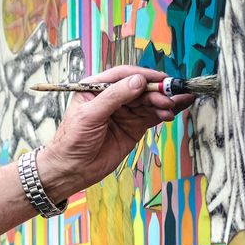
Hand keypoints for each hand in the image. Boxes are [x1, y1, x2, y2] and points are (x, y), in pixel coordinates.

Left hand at [39, 65, 194, 199]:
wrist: (72, 170)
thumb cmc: (72, 141)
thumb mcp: (89, 115)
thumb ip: (114, 97)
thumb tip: (138, 81)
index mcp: (96, 87)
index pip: (124, 75)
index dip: (143, 75)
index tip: (160, 78)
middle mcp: (112, 96)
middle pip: (140, 87)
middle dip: (157, 91)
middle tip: (170, 97)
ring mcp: (124, 112)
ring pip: (149, 101)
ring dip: (163, 102)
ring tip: (171, 107)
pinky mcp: (133, 127)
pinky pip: (152, 115)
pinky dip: (164, 112)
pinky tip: (173, 112)